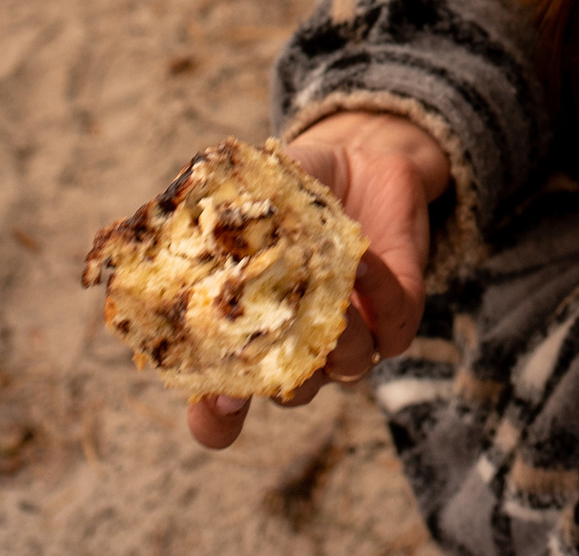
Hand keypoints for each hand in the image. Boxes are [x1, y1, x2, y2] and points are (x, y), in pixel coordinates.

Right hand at [186, 110, 450, 449]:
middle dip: (279, 384)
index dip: (217, 418)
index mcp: (252, 335)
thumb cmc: (288, 189)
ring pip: (349, 367)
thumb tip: (178, 211)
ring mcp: (354, 334)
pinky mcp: (400, 310)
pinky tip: (360, 261)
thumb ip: (211, 210)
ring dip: (337, 342)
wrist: (361, 160)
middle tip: (267, 355)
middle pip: (290, 394)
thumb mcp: (245, 193)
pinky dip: (379, 297)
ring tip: (324, 297)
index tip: (216, 403)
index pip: (225, 405)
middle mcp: (303, 348)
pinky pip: (395, 326)